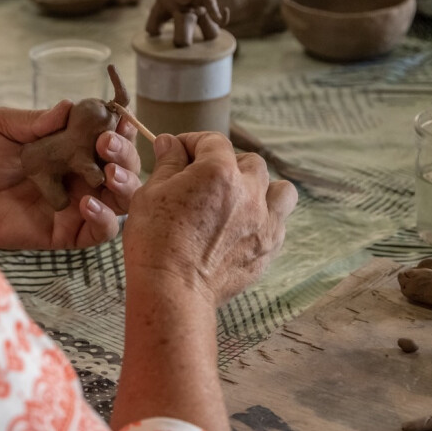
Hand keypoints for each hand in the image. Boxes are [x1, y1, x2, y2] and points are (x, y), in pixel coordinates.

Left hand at [0, 101, 141, 249]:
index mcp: (76, 147)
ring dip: (125, 185)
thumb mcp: (3, 126)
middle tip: (107, 145)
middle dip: (126, 155)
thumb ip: (35, 119)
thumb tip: (67, 107)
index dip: (123, 129)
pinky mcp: (68, 233)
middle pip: (126, 167)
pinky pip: (100, 231)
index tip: (121, 120)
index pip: (112, 137)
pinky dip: (103, 218)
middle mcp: (84, 175)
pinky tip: (87, 203)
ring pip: (122, 200)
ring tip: (108, 174)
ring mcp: (80, 205)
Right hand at [123, 132, 296, 305]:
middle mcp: (249, 192)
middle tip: (203, 177)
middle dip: (227, 163)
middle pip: (250, 162)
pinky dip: (264, 219)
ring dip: (262, 188)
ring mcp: (265, 222)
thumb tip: (171, 144)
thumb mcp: (151, 192)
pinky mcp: (268, 249)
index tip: (178, 152)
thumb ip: (168, 163)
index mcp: (219, 171)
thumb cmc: (155, 239)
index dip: (192, 142)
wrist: (173, 290)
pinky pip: (279, 223)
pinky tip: (241, 227)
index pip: (212, 141)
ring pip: (280, 191)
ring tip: (238, 199)